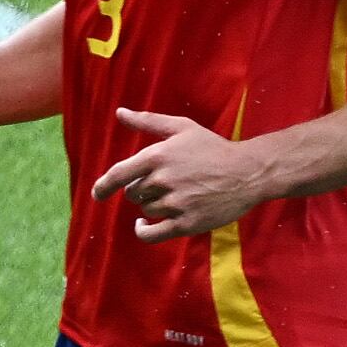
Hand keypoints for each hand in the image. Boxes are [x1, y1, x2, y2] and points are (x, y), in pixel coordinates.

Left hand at [93, 107, 282, 241]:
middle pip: (133, 193)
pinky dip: (142, 231)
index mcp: (157, 157)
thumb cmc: (213, 148)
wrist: (248, 172)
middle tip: (167, 183)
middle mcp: (163, 180)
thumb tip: (119, 112)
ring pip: (145, 209)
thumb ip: (148, 121)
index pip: (118, 175)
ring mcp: (175, 203)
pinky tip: (142, 225)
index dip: (103, 186)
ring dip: (153, 205)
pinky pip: (152, 233)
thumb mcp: (182, 128)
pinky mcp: (187, 223)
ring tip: (177, 194)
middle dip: (143, 190)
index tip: (97, 193)